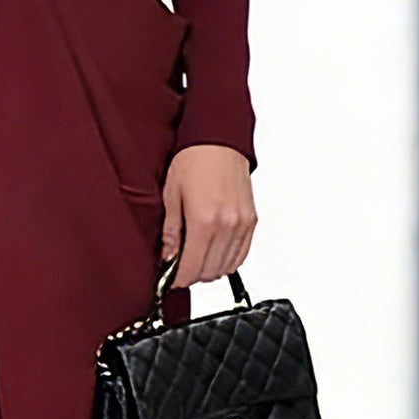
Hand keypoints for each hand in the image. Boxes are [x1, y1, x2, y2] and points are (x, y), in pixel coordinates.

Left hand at [161, 144, 256, 287]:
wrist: (219, 139)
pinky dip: (227, 261)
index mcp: (204, 221)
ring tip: (195, 259)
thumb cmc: (193, 160)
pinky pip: (241, 255)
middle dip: (191, 276)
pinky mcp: (251, 221)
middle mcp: (227, 225)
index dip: (177, 279)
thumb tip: (168, 259)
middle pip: (209, 272)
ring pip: (226, 268)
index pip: (191, 268)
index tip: (169, 279)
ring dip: (209, 270)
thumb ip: (171, 233)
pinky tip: (213, 253)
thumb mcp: (171, 196)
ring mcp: (242, 224)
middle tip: (178, 268)